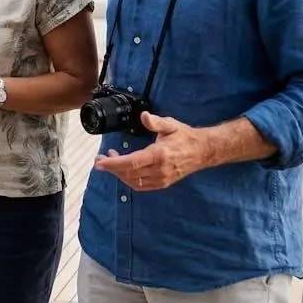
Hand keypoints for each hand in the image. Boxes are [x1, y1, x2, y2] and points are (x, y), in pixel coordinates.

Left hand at [92, 111, 211, 190]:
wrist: (202, 151)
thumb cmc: (185, 137)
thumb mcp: (171, 125)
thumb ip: (156, 122)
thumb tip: (144, 116)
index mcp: (159, 155)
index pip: (132, 162)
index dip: (114, 164)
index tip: (100, 162)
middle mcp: (159, 170)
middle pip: (129, 173)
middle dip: (111, 168)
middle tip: (100, 159)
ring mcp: (161, 179)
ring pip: (133, 181)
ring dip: (119, 173)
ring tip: (111, 161)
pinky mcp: (162, 184)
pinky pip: (141, 186)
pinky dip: (129, 179)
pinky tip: (124, 170)